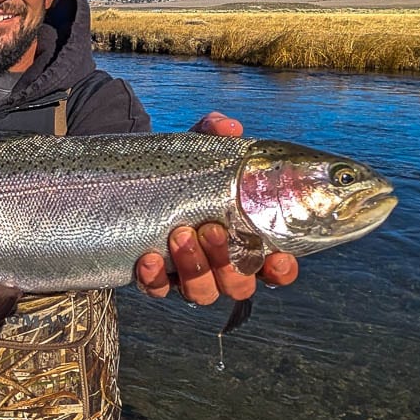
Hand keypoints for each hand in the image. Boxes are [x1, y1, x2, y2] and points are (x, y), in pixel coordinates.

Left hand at [134, 111, 298, 303]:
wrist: (138, 177)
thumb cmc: (186, 168)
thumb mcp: (201, 148)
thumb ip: (216, 133)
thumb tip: (228, 126)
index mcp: (246, 239)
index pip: (276, 268)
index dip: (281, 270)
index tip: (276, 257)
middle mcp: (223, 265)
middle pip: (239, 284)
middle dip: (227, 261)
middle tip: (210, 229)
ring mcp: (190, 275)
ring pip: (203, 292)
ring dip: (194, 268)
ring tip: (179, 234)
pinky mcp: (158, 279)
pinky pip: (160, 290)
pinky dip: (156, 279)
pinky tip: (148, 258)